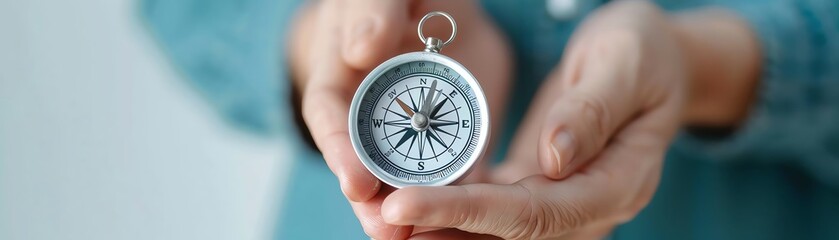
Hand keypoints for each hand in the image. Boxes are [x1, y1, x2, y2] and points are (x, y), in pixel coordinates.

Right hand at [288, 1, 511, 238]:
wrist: (443, 11)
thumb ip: (372, 11)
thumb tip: (361, 49)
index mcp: (341, 82)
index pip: (332, 122)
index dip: (342, 154)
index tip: (357, 183)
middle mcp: (369, 121)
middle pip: (363, 167)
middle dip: (372, 202)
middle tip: (386, 229)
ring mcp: (408, 139)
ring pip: (404, 181)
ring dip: (407, 212)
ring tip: (412, 238)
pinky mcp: (450, 143)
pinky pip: (452, 174)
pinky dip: (454, 201)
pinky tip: (463, 223)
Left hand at [380, 1, 733, 238]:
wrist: (654, 62)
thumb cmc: (643, 53)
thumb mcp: (625, 63)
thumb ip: (592, 110)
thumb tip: (552, 159)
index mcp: (620, 180)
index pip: (538, 211)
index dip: (470, 212)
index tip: (406, 202)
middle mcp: (591, 204)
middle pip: (511, 231)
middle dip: (442, 227)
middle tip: (380, 216)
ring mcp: (565, 200)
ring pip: (499, 231)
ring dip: (443, 230)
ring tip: (386, 221)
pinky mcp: (541, 188)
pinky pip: (496, 209)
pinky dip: (454, 211)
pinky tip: (413, 205)